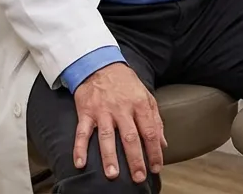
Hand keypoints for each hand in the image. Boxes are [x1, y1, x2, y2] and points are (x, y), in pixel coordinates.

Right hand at [72, 63, 166, 182]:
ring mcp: (103, 111)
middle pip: (130, 137)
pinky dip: (79, 148)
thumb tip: (163, 143)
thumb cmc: (125, 83)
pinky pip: (82, 132)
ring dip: (109, 157)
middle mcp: (121, 109)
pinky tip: (80, 163)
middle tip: (138, 177)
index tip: (156, 167)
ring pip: (107, 137)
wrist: (99, 65)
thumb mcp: (146, 96)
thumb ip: (155, 120)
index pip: (150, 132)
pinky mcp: (86, 112)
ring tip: (113, 174)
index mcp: (139, 105)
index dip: (154, 151)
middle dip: (135, 159)